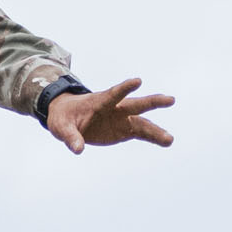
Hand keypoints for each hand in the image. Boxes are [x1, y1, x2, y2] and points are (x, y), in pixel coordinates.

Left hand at [45, 77, 176, 152]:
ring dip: (156, 130)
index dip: (124, 88)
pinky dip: (153, 138)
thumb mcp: (61, 127)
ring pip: (142, 122)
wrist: (69, 117)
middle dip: (152, 102)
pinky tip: (167, 141)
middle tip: (170, 100)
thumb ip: (70, 137)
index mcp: (99, 102)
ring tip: (170, 139)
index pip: (113, 94)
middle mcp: (115, 108)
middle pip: (136, 104)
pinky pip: (141, 133)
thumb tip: (78, 149)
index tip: (138, 81)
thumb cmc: (64, 118)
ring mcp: (122, 118)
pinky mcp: (124, 129)